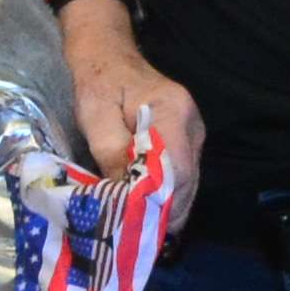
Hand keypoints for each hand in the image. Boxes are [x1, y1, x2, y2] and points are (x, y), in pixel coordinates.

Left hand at [54, 0, 203, 229]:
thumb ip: (112, 153)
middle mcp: (192, 124)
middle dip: (162, 212)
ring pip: (188, 184)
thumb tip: (124, 195)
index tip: (135, 224)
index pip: (176, 168)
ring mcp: (194, 134)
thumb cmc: (98, 83)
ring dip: (165, 207)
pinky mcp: (188, 142)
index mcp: (173, 111)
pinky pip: (183, 177)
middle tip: (133, 235)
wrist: (108, 55)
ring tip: (137, 227)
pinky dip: (167, 196)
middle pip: (187, 182)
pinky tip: (145, 209)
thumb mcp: (95, 116)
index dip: (158, 201)